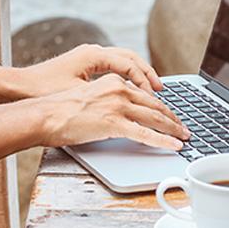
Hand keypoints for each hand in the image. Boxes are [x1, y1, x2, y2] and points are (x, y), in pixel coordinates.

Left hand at [13, 43, 163, 97]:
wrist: (19, 87)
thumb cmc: (43, 90)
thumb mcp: (76, 95)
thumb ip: (102, 96)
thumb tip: (125, 102)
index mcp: (93, 55)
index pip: (129, 65)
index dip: (145, 81)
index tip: (156, 97)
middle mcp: (93, 51)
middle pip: (131, 58)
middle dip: (148, 75)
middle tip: (162, 91)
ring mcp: (89, 56)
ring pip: (123, 60)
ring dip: (139, 74)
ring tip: (152, 90)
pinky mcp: (85, 64)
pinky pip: (114, 66)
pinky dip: (127, 76)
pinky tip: (132, 89)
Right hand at [37, 73, 188, 151]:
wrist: (45, 115)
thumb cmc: (60, 110)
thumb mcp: (89, 97)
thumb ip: (108, 101)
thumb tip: (120, 116)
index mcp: (112, 82)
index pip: (144, 94)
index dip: (161, 106)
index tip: (170, 115)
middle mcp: (118, 90)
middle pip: (155, 105)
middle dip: (172, 118)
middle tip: (183, 128)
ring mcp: (118, 106)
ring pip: (155, 118)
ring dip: (173, 129)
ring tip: (184, 137)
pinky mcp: (114, 123)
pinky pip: (146, 134)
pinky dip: (163, 141)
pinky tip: (174, 146)